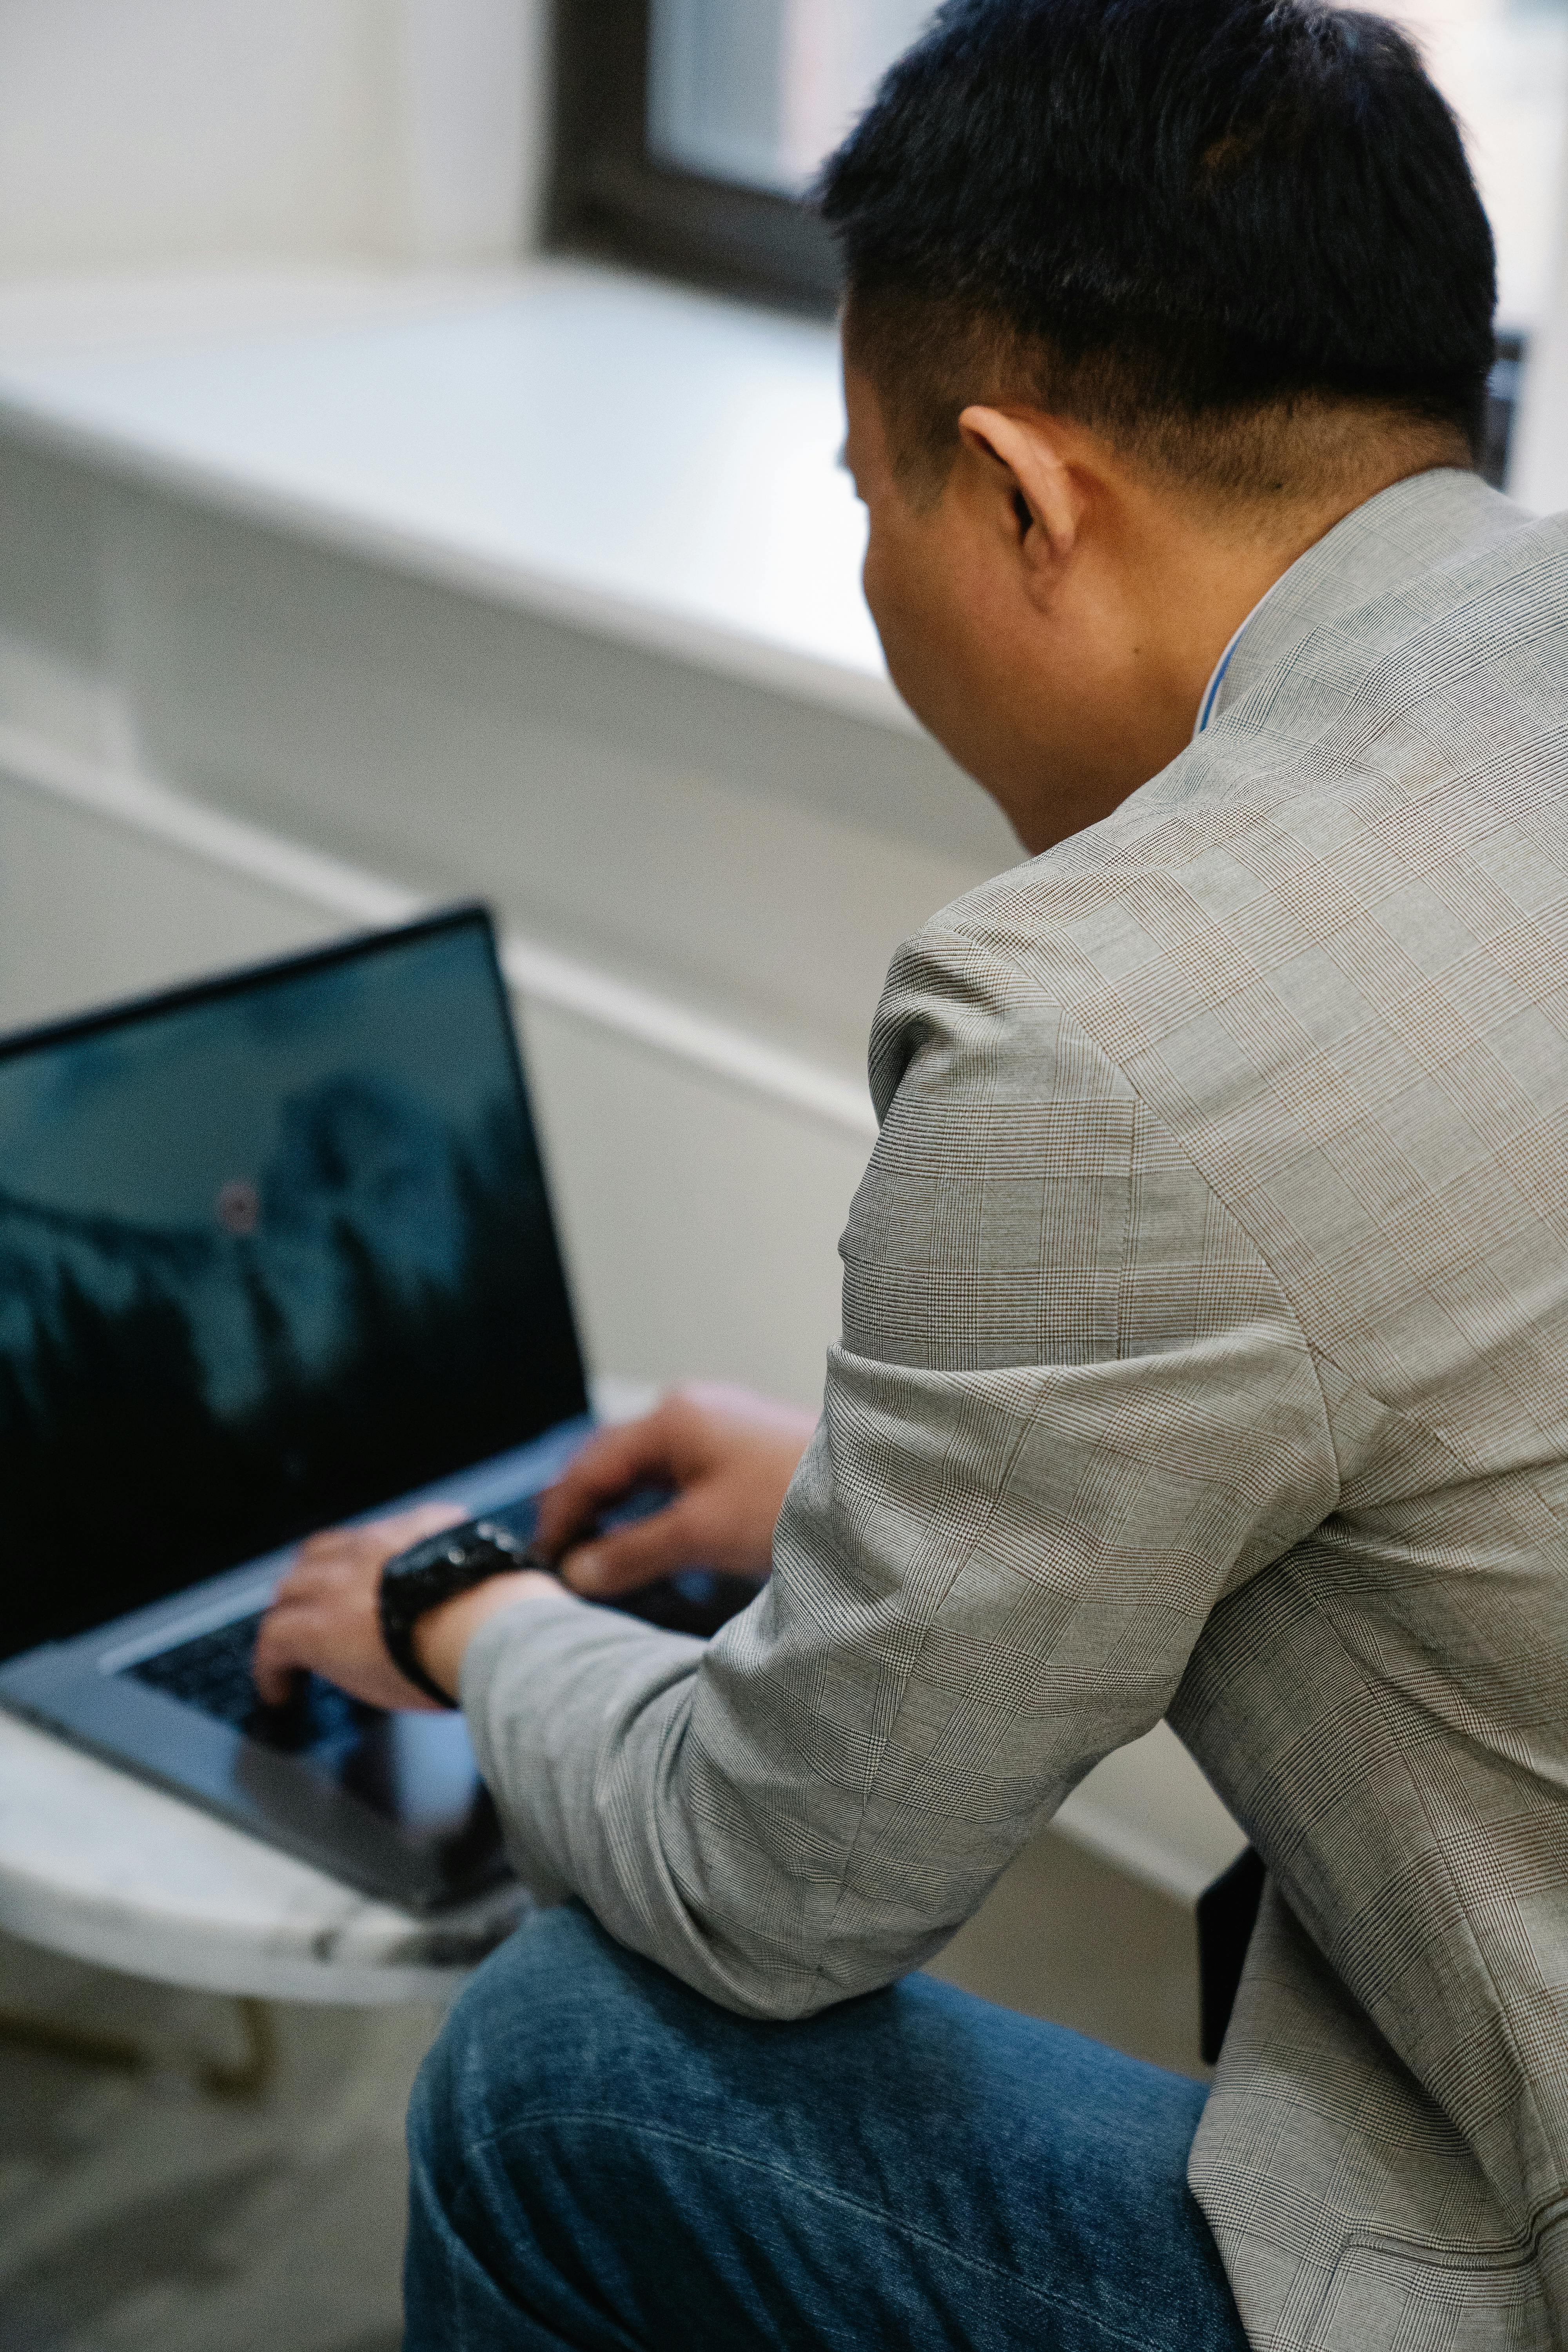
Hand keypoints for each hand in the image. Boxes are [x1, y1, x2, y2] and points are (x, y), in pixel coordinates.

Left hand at [252, 1504, 554, 1710]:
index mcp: (425, 1532)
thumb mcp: (496, 1584)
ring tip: (287, 1650)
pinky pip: (272, 1640)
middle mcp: (376, 1546)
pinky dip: (269, 1666)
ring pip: (291, 1590)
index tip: (362, 1584)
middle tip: (311, 1613)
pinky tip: (277, 1689)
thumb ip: (482, 1587)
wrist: (488, 1629)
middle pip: (322, 1554)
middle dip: (312, 1582)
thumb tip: (497, 1614)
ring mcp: (341, 1582)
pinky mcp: (316, 1626)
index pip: (380, 1536)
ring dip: (288, 1617)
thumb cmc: (508, 1618)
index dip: (361, 1561)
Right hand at [533, 1384, 817, 1601]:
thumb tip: (579, 1572)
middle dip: (583, 1507)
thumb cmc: (794, 1501)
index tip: (543, 1557)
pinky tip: (649, 1539)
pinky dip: (653, 1509)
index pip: (592, 1465)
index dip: (561, 1513)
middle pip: (614, 1461)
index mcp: (673, 1418)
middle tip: (559, 1556)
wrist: (879, 1495)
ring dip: (618, 1510)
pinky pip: (679, 1478)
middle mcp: (692, 1413)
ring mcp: (719, 1429)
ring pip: (648, 1471)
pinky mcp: (742, 1452)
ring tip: (595, 1555)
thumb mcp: (701, 1534)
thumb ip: (632, 1552)